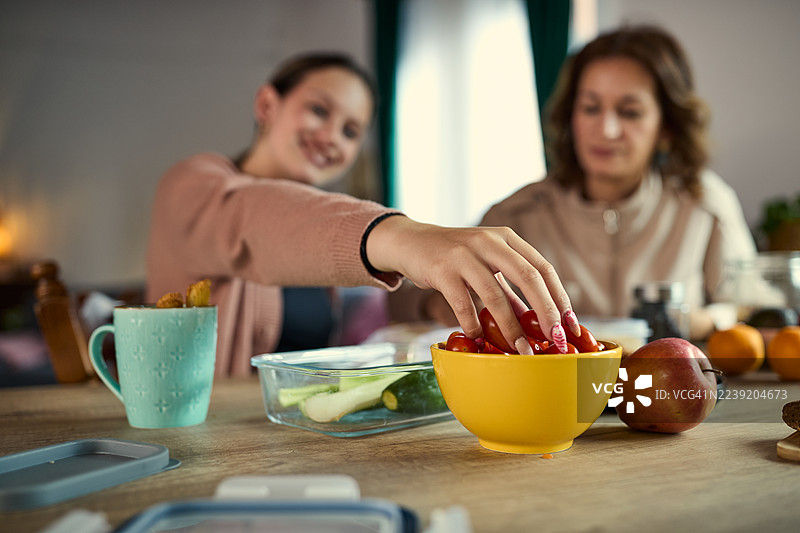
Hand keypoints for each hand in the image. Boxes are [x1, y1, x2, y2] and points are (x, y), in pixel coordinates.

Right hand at [366, 216, 578, 352]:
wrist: (411, 242)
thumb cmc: (454, 257)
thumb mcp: (486, 265)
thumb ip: (509, 290)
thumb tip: (536, 322)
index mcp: (507, 239)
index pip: (543, 268)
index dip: (560, 298)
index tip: (570, 326)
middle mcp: (489, 242)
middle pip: (529, 277)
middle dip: (546, 312)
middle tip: (555, 340)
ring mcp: (464, 255)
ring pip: (496, 295)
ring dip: (512, 328)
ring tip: (522, 351)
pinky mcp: (442, 270)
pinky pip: (463, 304)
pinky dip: (473, 325)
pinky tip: (479, 341)